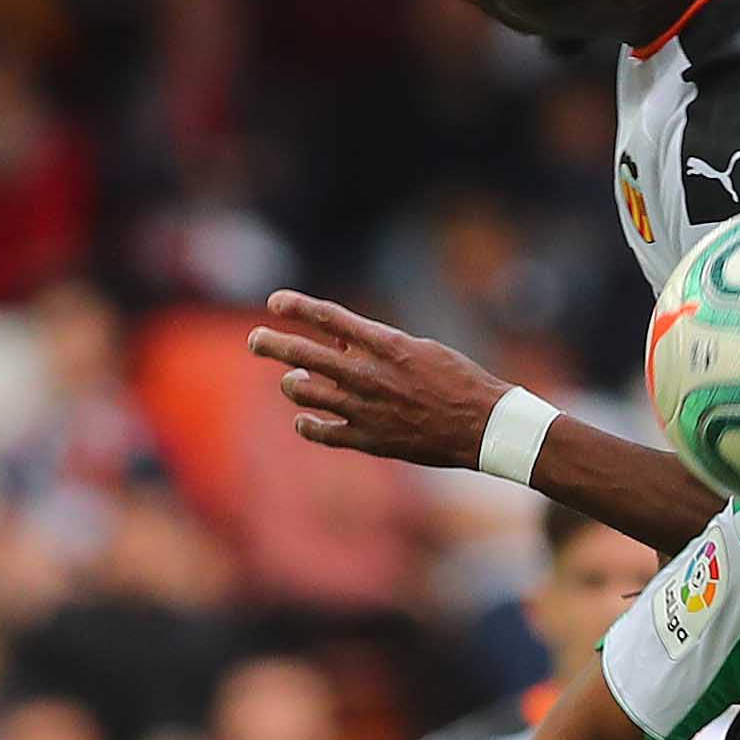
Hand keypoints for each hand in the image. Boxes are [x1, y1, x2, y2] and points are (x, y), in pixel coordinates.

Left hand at [246, 290, 509, 468]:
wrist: (483, 426)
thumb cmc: (458, 382)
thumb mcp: (421, 349)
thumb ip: (378, 344)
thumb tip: (339, 341)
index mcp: (384, 344)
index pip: (327, 317)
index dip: (295, 306)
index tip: (274, 302)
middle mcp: (367, 373)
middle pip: (301, 353)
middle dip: (270, 343)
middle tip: (256, 340)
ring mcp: (363, 407)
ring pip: (301, 392)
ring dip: (292, 384)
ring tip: (294, 383)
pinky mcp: (367, 438)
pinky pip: (319, 431)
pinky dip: (306, 423)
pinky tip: (306, 420)